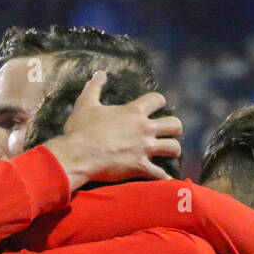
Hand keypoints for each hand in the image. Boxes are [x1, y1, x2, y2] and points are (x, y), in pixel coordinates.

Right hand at [45, 71, 182, 189]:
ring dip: (173, 150)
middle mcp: (144, 129)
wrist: (78, 155)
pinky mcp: (140, 167)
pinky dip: (163, 177)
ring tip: (170, 153)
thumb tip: (99, 74)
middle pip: (174, 124)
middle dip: (174, 128)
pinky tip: (165, 179)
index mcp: (133, 112)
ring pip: (173, 148)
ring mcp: (144, 149)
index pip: (158, 100)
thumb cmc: (81, 130)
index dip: (159, 102)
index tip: (157, 106)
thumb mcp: (86, 104)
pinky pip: (160, 174)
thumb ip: (95, 87)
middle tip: (168, 132)